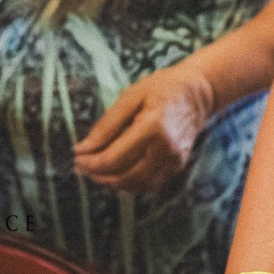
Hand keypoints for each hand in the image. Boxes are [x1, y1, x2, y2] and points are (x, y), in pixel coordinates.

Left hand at [73, 62, 215, 192]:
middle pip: (122, 176)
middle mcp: (166, 149)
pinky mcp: (177, 167)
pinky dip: (129, 183)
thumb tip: (83, 148)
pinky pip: (148, 185)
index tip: (75, 156)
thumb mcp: (131, 96)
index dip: (90, 162)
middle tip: (81, 165)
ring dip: (111, 182)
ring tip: (96, 170)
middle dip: (96, 174)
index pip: (113, 159)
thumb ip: (106, 125)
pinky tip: (117, 172)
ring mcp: (174, 161)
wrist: (198, 93)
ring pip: (134, 185)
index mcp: (153, 127)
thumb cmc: (163, 88)